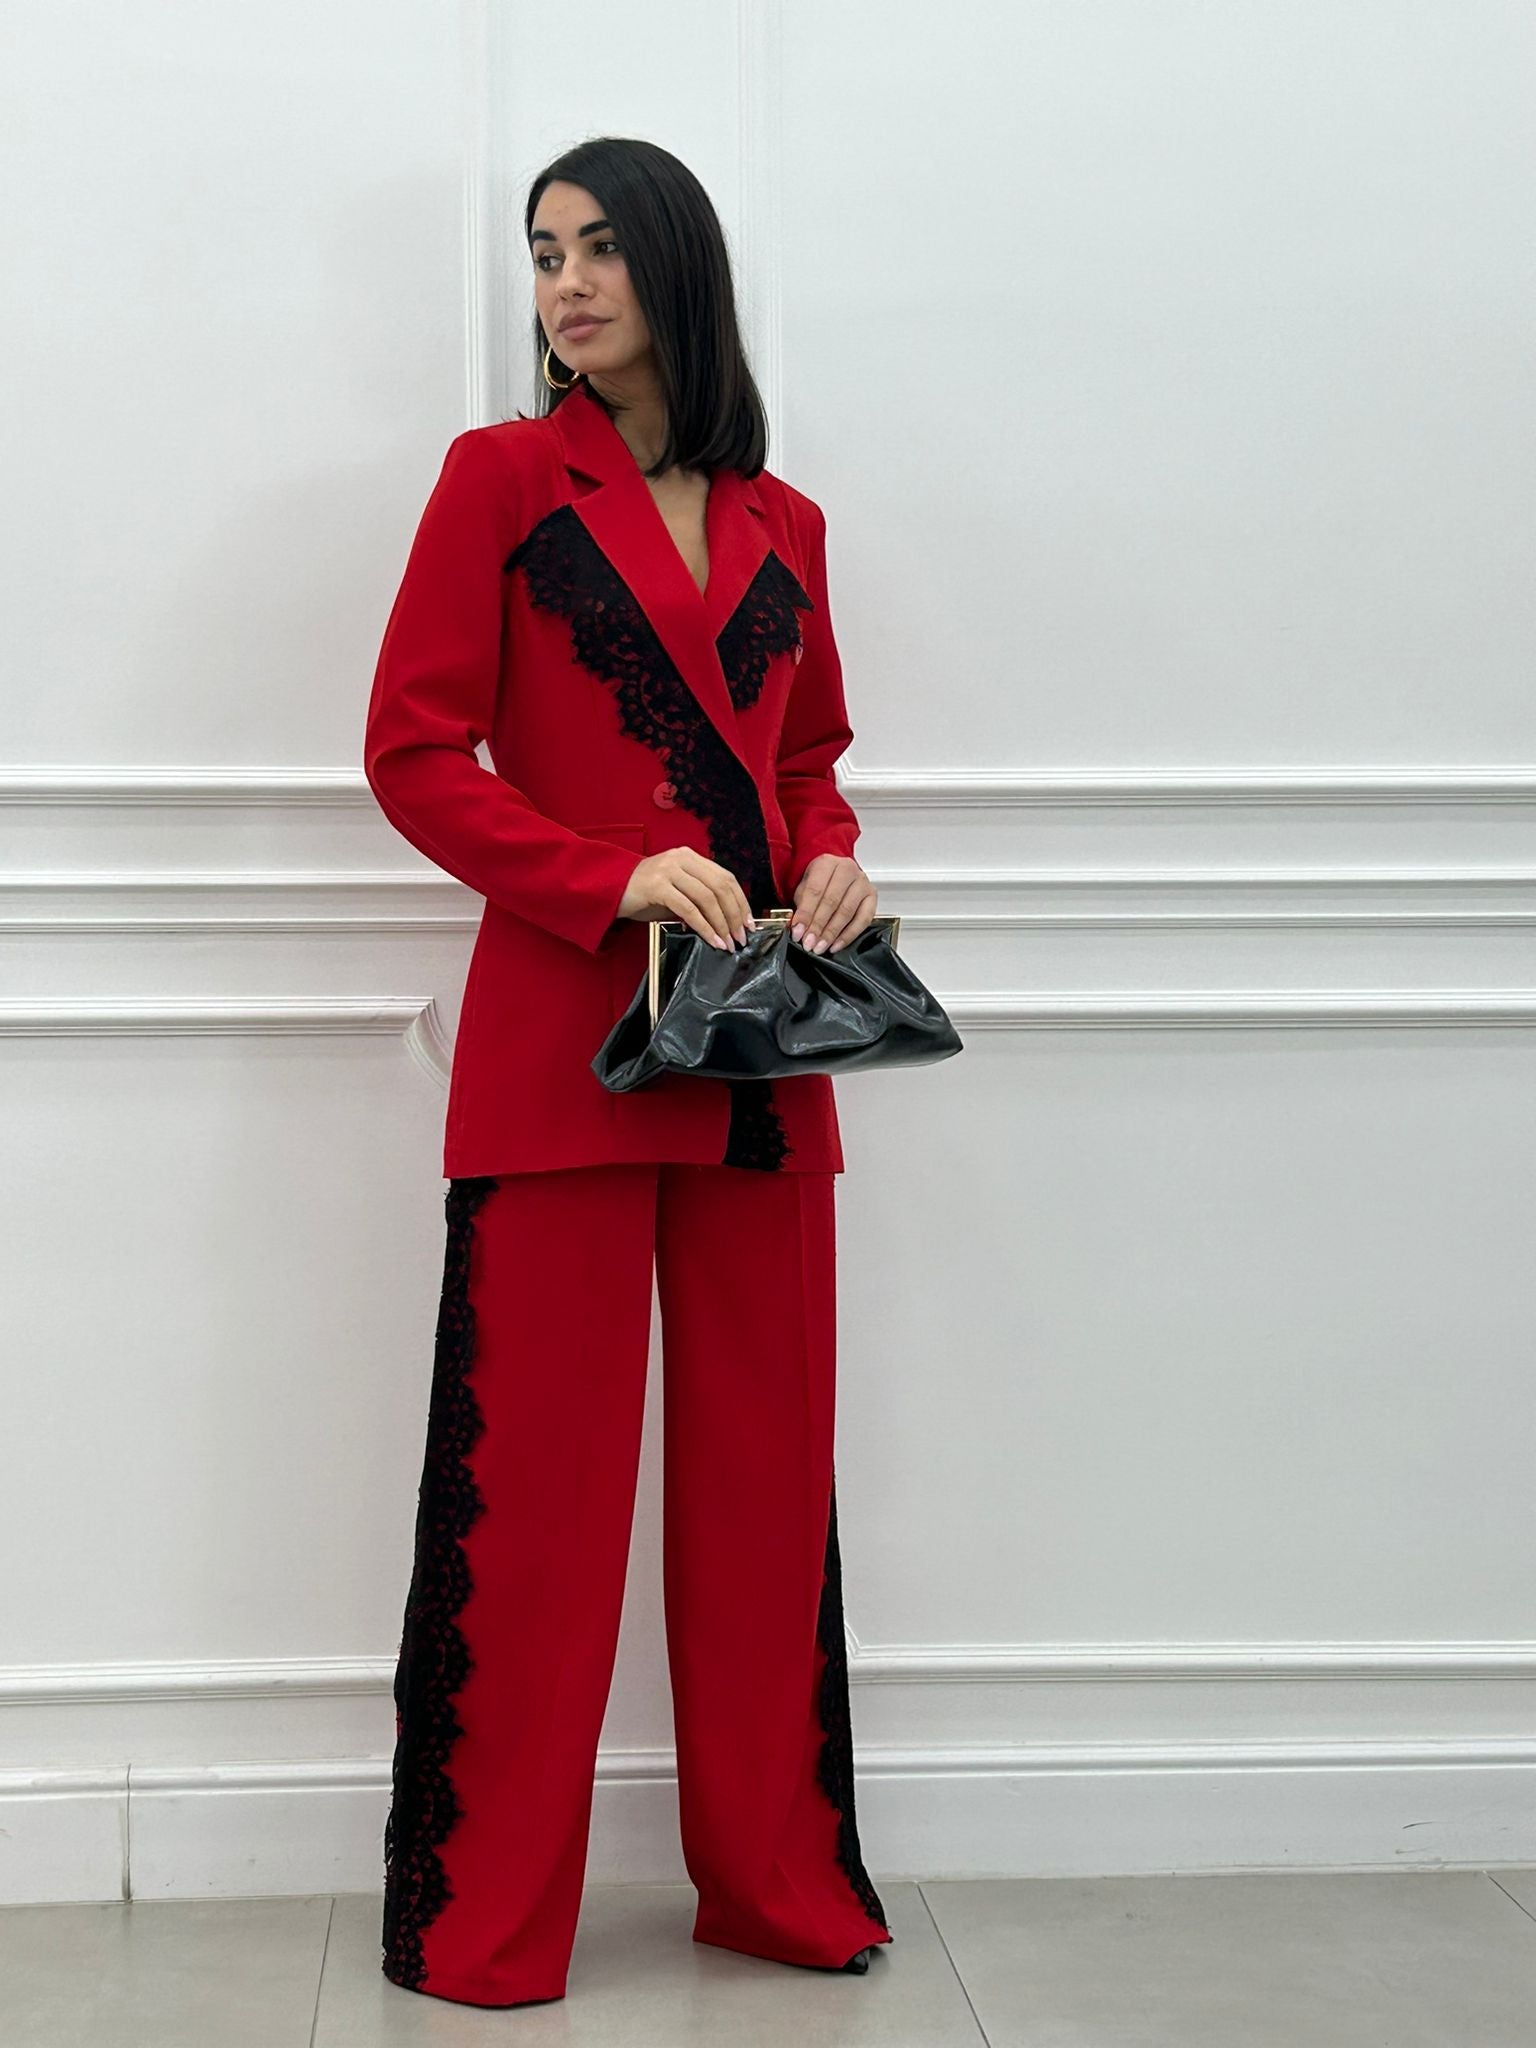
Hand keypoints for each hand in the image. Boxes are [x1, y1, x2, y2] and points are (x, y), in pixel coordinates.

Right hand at [616, 846, 753, 950]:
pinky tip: (711, 940)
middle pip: (720, 887)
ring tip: (727, 943)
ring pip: (707, 898)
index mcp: (690, 857)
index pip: (725, 877)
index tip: (749, 922)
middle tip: (740, 937)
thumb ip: (699, 897)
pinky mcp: (657, 886)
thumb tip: (728, 920)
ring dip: (721, 924)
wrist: (608, 889)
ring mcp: (668, 870)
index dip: (741, 901)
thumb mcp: (676, 889)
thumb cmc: (644, 893)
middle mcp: (681, 859)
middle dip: (734, 915)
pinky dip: (704, 926)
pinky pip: (688, 908)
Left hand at [790, 854, 876, 953]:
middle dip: (818, 926)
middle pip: (832, 901)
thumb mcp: (803, 889)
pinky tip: (837, 945)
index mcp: (827, 863)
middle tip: (809, 943)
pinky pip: (863, 919)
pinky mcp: (872, 896)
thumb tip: (798, 928)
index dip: (806, 914)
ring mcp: (862, 882)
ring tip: (820, 946)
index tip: (798, 932)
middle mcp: (847, 869)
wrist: (835, 875)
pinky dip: (849, 935)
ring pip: (847, 911)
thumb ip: (800, 907)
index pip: (815, 890)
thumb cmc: (818, 883)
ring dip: (832, 933)